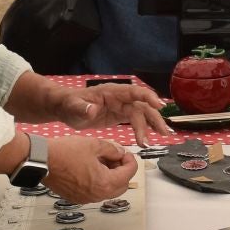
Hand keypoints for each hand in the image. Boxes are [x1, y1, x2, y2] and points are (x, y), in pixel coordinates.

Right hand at [43, 135, 136, 203]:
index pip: (129, 173)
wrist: (41, 160)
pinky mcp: (76, 198)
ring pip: (108, 190)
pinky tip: (90, 169)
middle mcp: (97, 195)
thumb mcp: (94, 145)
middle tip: (116, 157)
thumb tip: (121, 153)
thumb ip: (113, 149)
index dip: (130, 160)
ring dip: (110, 177)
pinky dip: (98, 182)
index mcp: (105, 183)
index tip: (124, 152)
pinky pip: (94, 192)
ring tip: (102, 161)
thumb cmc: (65, 152)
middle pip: (121, 185)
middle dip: (122, 171)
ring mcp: (86, 199)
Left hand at [55, 81, 172, 145]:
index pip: (133, 92)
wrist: (65, 108)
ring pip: (142, 113)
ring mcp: (121, 106)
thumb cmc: (68, 104)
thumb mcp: (72, 106)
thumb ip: (81, 108)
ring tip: (163, 136)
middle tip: (163, 133)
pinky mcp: (120, 115)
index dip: (147, 97)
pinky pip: (136, 120)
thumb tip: (92, 110)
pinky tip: (150, 137)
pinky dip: (144, 128)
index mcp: (111, 92)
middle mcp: (120, 97)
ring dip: (153, 124)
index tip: (159, 106)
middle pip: (142, 105)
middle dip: (154, 118)